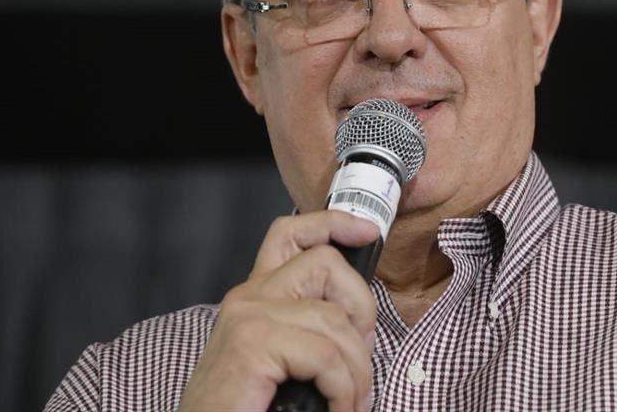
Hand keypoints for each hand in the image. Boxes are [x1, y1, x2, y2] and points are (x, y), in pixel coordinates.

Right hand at [177, 211, 380, 411]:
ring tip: (352, 402)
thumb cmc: (249, 408)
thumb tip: (361, 325)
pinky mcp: (251, 345)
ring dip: (357, 370)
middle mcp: (248, 297)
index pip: (291, 234)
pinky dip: (344, 389)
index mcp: (255, 295)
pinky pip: (325, 354)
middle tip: (361, 361)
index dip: (334, 223)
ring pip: (334, 318)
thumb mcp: (282, 358)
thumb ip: (309, 329)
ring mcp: (248, 317)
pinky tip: (338, 409)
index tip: (368, 232)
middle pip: (325, 263)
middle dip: (362, 309)